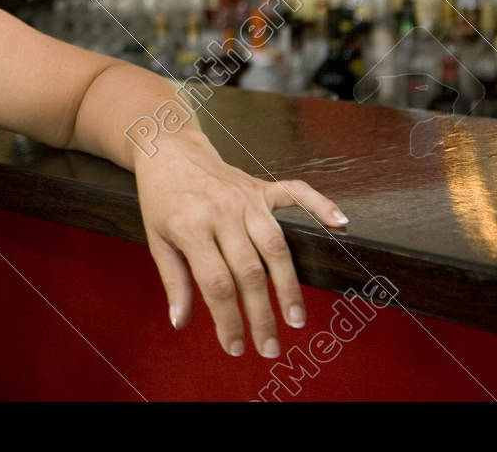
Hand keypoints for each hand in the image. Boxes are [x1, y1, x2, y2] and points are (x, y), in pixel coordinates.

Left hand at [134, 130, 348, 357]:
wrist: (167, 149)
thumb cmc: (161, 198)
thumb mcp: (156, 239)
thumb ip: (173, 281)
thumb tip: (180, 323)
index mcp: (191, 226)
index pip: (216, 283)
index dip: (228, 319)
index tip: (236, 347)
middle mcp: (222, 212)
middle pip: (250, 272)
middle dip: (261, 315)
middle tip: (270, 347)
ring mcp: (245, 198)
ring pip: (275, 245)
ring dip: (289, 285)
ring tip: (296, 319)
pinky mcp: (260, 186)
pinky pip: (296, 193)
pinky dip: (320, 205)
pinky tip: (341, 223)